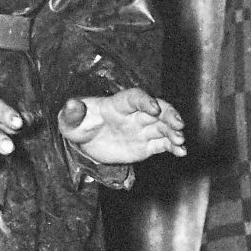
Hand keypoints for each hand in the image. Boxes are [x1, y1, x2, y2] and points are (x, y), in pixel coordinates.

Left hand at [58, 87, 186, 167]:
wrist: (85, 142)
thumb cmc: (77, 125)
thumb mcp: (69, 120)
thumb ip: (71, 113)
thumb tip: (70, 104)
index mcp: (117, 104)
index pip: (135, 97)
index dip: (146, 101)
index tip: (154, 108)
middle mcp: (134, 114)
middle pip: (157, 109)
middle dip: (169, 114)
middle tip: (179, 125)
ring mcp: (141, 129)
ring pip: (163, 127)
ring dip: (174, 132)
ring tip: (180, 142)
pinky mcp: (145, 145)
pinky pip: (162, 144)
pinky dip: (173, 147)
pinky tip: (181, 153)